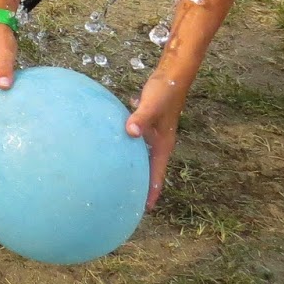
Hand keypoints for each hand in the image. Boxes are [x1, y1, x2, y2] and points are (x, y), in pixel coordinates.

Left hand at [125, 75, 184, 208]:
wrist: (172, 75)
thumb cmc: (164, 91)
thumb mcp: (151, 105)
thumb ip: (140, 118)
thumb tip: (130, 131)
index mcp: (163, 143)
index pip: (157, 173)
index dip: (152, 191)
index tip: (144, 209)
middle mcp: (159, 141)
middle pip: (149, 168)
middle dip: (141, 184)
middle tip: (128, 199)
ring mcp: (153, 132)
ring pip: (142, 155)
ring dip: (134, 166)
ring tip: (120, 179)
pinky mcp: (145, 123)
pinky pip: (135, 140)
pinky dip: (127, 147)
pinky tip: (112, 147)